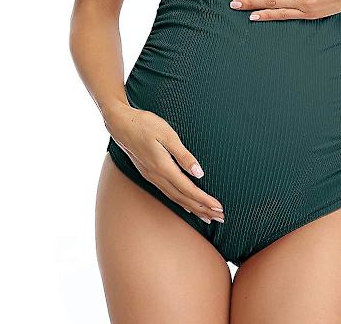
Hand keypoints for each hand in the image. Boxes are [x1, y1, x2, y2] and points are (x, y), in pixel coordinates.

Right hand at [104, 103, 224, 223]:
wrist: (120, 123)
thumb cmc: (145, 124)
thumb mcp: (167, 135)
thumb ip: (183, 155)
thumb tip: (198, 172)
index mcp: (163, 167)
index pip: (188, 189)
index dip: (205, 200)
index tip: (219, 208)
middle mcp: (157, 176)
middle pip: (183, 199)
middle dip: (203, 209)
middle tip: (220, 218)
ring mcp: (151, 176)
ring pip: (176, 198)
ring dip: (193, 208)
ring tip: (207, 217)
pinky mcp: (149, 174)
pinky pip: (168, 193)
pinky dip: (180, 202)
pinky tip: (187, 206)